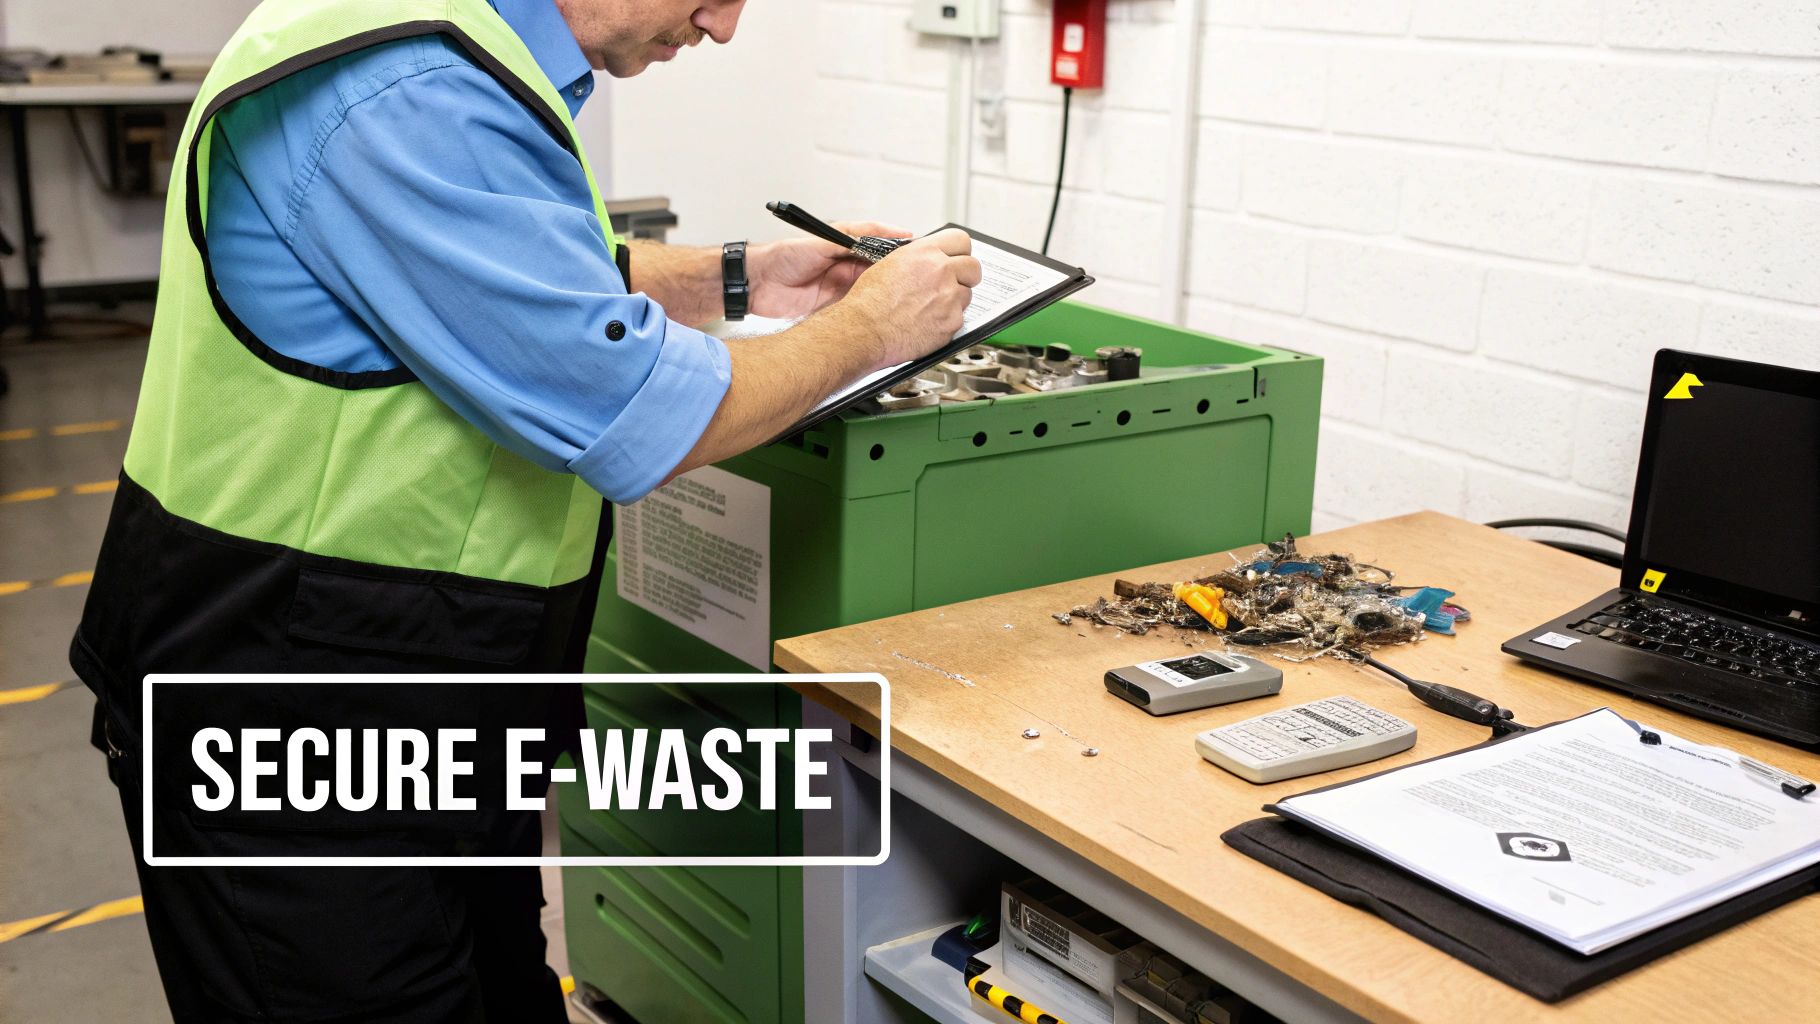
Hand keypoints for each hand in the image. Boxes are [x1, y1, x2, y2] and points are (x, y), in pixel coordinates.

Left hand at [747, 220, 911, 318]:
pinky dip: (870, 313)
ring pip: (873, 292)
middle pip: (881, 271)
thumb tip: (877, 236)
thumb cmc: (782, 256)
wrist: (759, 284)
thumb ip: (849, 238)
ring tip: (904, 297)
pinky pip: (858, 311)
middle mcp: (847, 268)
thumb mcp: (820, 241)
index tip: (914, 251)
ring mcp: (843, 289)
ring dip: (886, 295)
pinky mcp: (836, 309)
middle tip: (915, 277)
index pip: (879, 247)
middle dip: (897, 274)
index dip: (897, 249)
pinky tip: (882, 314)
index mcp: (846, 248)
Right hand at [836, 228, 980, 367]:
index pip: (961, 240)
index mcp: (925, 253)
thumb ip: (918, 258)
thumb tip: (931, 259)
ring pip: (967, 294)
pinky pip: (959, 318)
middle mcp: (941, 271)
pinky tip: (927, 322)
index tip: (957, 259)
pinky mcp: (952, 322)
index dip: (960, 252)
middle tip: (953, 284)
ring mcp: (950, 297)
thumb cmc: (869, 301)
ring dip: (954, 300)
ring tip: (930, 307)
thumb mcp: (891, 263)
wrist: (865, 330)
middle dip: (965, 276)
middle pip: (973, 267)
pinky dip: (946, 321)